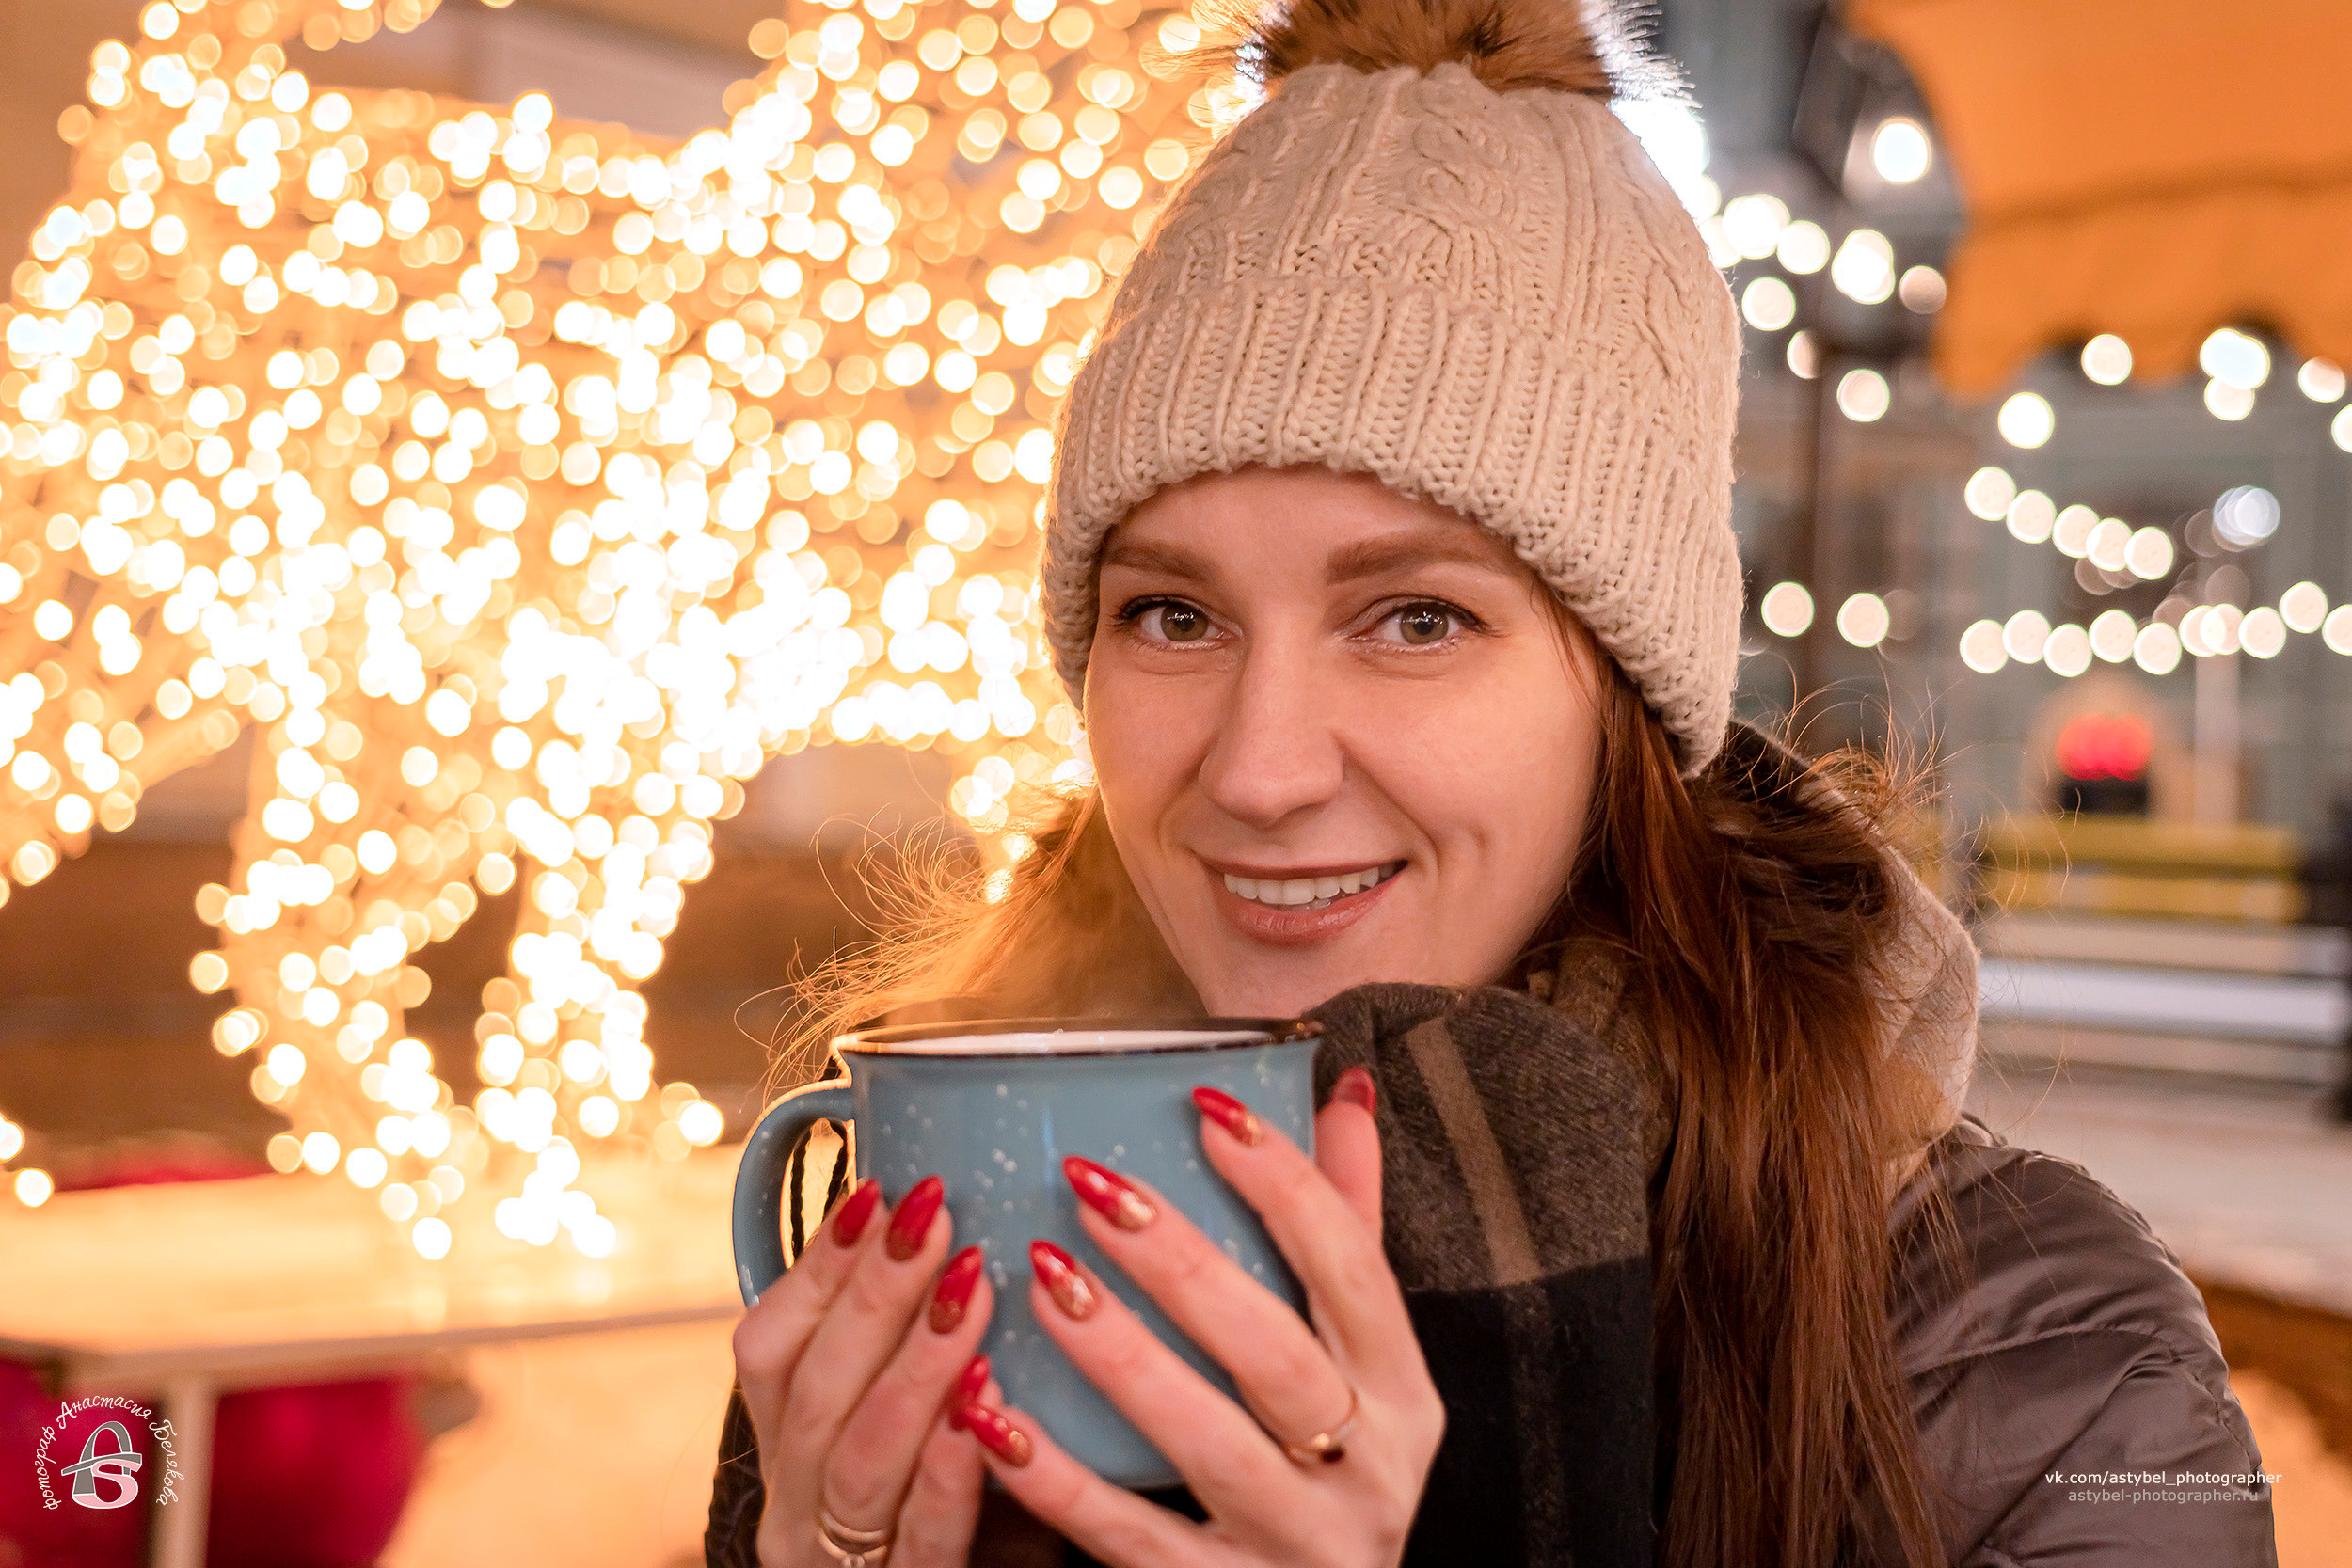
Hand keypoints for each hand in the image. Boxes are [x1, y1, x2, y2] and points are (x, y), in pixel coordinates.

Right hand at [731, 1172, 999, 1566]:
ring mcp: (839, 1559)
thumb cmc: (943, 1509)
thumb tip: (951, 1212)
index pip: (770, 1345)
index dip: (820, 1264)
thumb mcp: (905, 1419)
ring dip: (916, 1364)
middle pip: (814, 1389)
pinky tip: (986, 1412)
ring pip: (858, 1457)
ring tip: (972, 1289)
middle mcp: (794, 1501)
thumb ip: (910, 1340)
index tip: (880, 1187)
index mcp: (785, 1445)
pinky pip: (920, 1538)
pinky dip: (949, 1471)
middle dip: (875, 1293)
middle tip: (938, 1215)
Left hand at [952, 1069, 1444, 1566]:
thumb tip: (1342, 1091)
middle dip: (1182, 1264)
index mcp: (1403, 1392)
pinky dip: (1059, 1479)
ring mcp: (1297, 1542)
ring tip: (1043, 1276)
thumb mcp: (1363, 1357)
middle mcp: (1367, 1469)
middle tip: (1090, 1187)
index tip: (1203, 1107)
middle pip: (1275, 1353)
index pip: (1355, 1268)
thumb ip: (1349, 1225)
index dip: (1285, 1183)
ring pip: (1205, 1442)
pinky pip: (1132, 1538)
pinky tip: (993, 1414)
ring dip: (1119, 1355)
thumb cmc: (1331, 1462)